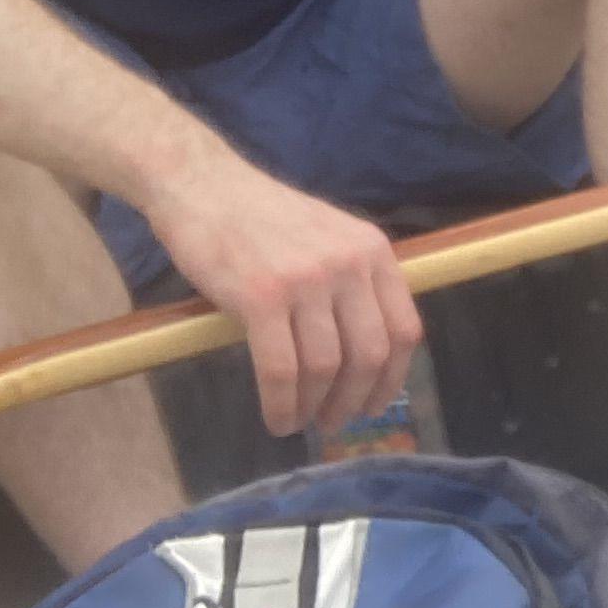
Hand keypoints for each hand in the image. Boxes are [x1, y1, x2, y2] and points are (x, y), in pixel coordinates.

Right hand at [145, 148, 423, 438]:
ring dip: (315, 408)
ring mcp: (306, 280)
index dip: (393, 378)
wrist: (202, 185)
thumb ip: (354, 282)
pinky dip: (282, 405)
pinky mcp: (261, 297)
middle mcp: (349, 264)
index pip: (405, 329)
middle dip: (355, 400)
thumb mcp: (330, 236)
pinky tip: (276, 418)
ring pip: (327, 368)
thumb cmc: (262, 217)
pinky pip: (281, 370)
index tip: (374, 403)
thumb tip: (366, 353)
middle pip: (371, 355)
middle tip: (336, 422)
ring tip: (300, 421)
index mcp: (373, 250)